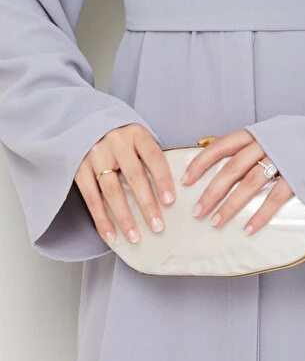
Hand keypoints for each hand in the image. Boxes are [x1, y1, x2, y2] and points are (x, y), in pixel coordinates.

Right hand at [74, 123, 175, 245]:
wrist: (85, 123)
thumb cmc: (120, 138)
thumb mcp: (138, 138)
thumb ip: (150, 158)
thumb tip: (168, 192)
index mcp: (136, 133)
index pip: (153, 157)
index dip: (163, 180)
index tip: (170, 201)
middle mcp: (115, 142)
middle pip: (133, 176)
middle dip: (146, 204)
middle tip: (157, 226)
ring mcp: (95, 155)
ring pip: (112, 191)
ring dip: (124, 217)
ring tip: (134, 237)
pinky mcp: (78, 168)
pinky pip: (91, 198)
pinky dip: (101, 219)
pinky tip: (111, 234)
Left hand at [181, 129, 293, 235]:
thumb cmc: (300, 141)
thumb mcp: (274, 135)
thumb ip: (252, 146)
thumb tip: (222, 164)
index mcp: (257, 132)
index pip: (221, 145)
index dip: (201, 162)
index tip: (185, 180)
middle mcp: (267, 143)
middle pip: (232, 169)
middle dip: (211, 191)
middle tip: (197, 211)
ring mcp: (284, 159)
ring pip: (250, 183)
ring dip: (231, 205)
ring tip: (216, 222)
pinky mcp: (300, 175)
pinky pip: (275, 197)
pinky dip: (260, 214)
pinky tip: (248, 228)